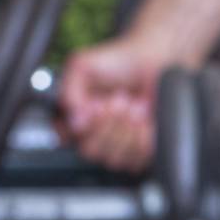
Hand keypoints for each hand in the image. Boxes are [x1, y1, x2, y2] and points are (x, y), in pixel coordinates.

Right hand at [58, 37, 170, 174]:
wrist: (153, 60)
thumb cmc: (119, 62)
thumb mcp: (83, 66)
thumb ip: (69, 91)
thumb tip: (74, 120)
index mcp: (74, 116)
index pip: (67, 138)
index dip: (85, 124)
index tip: (98, 105)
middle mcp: (92, 135)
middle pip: (91, 151)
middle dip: (109, 124)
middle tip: (120, 99)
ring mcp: (115, 146)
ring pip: (113, 159)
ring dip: (127, 130)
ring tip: (135, 104)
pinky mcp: (138, 152)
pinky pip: (136, 159)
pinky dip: (143, 137)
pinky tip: (146, 119)